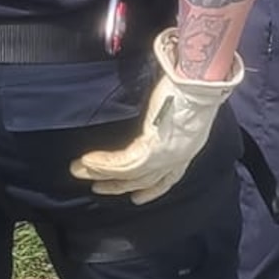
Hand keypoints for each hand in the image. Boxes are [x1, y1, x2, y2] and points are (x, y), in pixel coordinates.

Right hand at [69, 35, 241, 203]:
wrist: (198, 80)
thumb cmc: (189, 85)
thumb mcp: (178, 107)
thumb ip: (163, 119)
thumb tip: (148, 118)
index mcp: (187, 147)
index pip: (168, 177)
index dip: (152, 190)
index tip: (137, 197)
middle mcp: (179, 156)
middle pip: (146, 180)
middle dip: (120, 186)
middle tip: (99, 189)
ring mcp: (167, 155)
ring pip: (129, 174)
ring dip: (101, 173)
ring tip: (79, 170)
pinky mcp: (154, 149)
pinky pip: (122, 164)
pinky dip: (102, 164)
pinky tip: (85, 163)